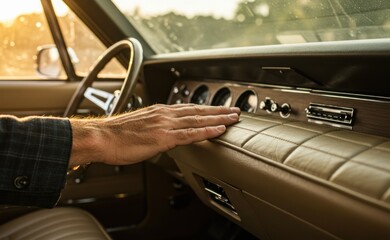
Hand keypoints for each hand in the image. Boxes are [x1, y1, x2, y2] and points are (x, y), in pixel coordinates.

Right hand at [69, 104, 240, 165]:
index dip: (207, 108)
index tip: (220, 108)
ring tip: (234, 117)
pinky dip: (207, 130)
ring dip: (219, 118)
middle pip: (198, 110)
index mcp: (160, 112)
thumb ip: (155, 129)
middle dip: (219, 110)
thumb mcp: (139, 127)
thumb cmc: (115, 135)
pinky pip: (190, 134)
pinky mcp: (164, 137)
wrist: (100, 137)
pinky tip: (219, 130)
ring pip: (198, 119)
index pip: (189, 108)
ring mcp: (166, 125)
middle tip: (236, 110)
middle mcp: (165, 114)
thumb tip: (164, 136)